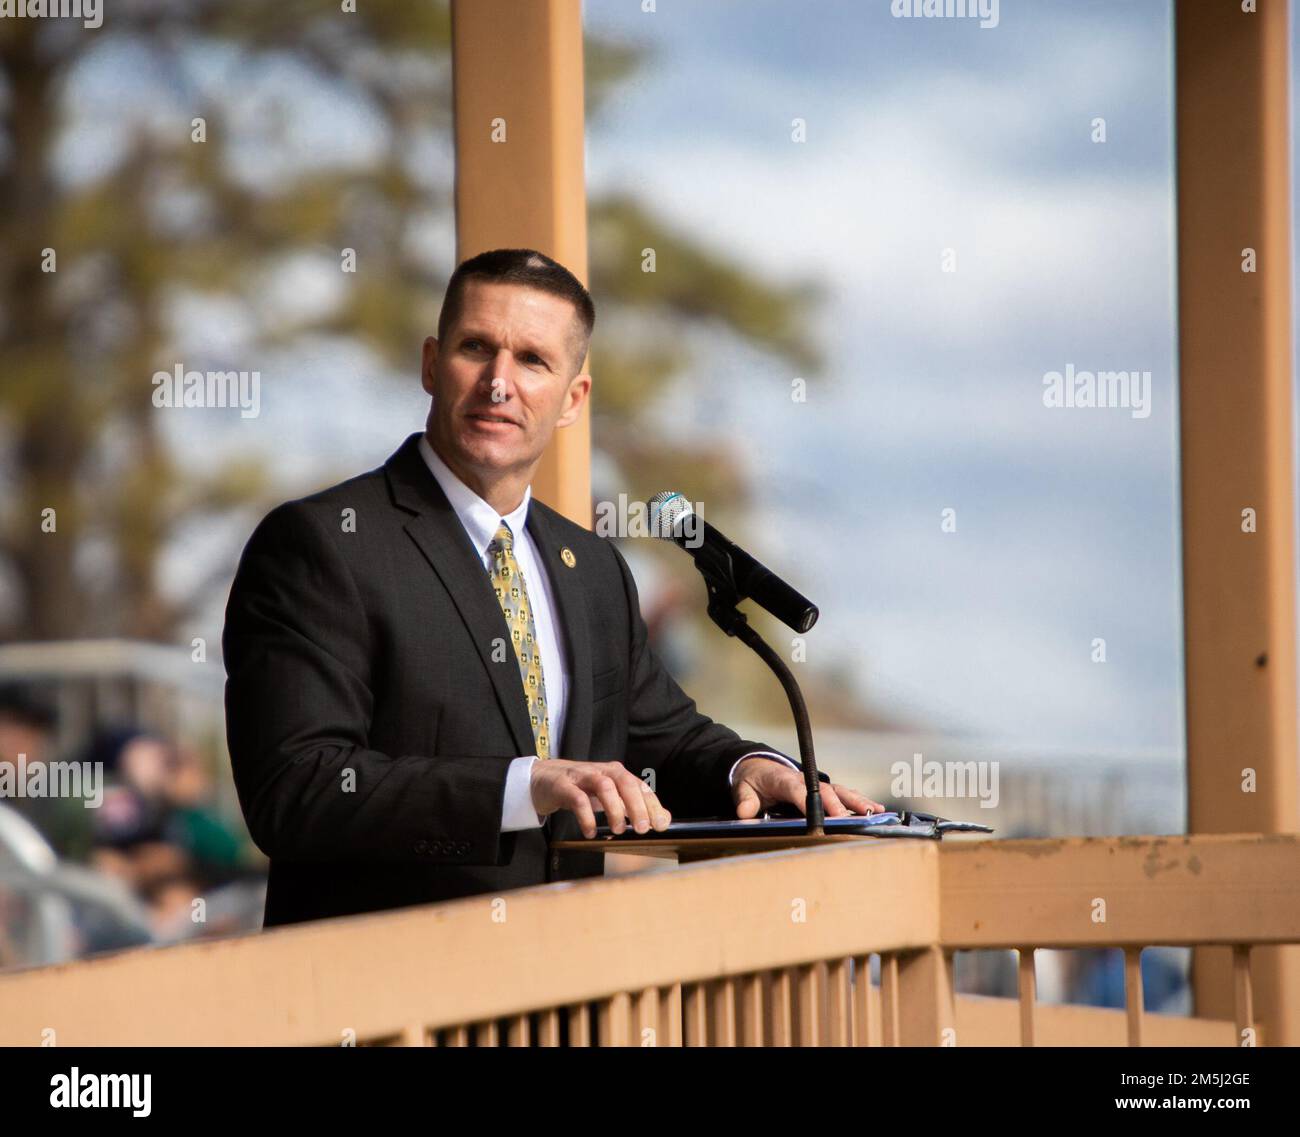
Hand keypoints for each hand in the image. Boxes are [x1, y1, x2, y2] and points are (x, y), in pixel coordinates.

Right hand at [530, 759, 671, 838]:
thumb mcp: (609, 797)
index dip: (652, 805)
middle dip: (637, 805)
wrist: (542, 779)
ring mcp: (581, 777)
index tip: (661, 825)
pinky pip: (577, 799)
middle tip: (643, 829)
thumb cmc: (580, 789)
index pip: (640, 786)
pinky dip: (586, 817)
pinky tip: (590, 832)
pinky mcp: (563, 786)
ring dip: (614, 809)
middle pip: (625, 782)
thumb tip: (664, 819)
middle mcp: (602, 772)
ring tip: (618, 831)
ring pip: (604, 787)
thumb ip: (635, 807)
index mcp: (616, 774)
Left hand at [731, 757, 885, 819]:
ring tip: (876, 811)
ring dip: (857, 802)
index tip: (817, 817)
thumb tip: (745, 813)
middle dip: (838, 805)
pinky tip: (875, 810)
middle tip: (848, 820)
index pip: (797, 790)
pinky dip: (859, 801)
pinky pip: (843, 795)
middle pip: (825, 791)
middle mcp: (804, 779)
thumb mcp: (742, 788)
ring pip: (840, 791)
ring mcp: (815, 784)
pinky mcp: (822, 790)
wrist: (757, 766)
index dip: (807, 802)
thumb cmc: (752, 779)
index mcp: (783, 779)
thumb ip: (744, 800)